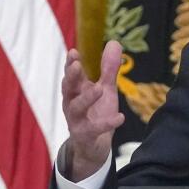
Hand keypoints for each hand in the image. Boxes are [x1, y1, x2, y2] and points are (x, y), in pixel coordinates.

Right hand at [61, 41, 125, 180]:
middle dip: (71, 77)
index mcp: (75, 91)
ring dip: (86, 98)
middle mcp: (72, 104)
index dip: (71, 64)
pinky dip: (107, 123)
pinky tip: (120, 117)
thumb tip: (114, 43)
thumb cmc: (96, 112)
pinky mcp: (85, 135)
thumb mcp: (105, 89)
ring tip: (99, 89)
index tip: (74, 52)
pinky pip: (94, 129)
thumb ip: (109, 69)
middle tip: (77, 65)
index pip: (71, 75)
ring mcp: (76, 120)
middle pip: (68, 89)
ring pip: (77, 108)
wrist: (94, 146)